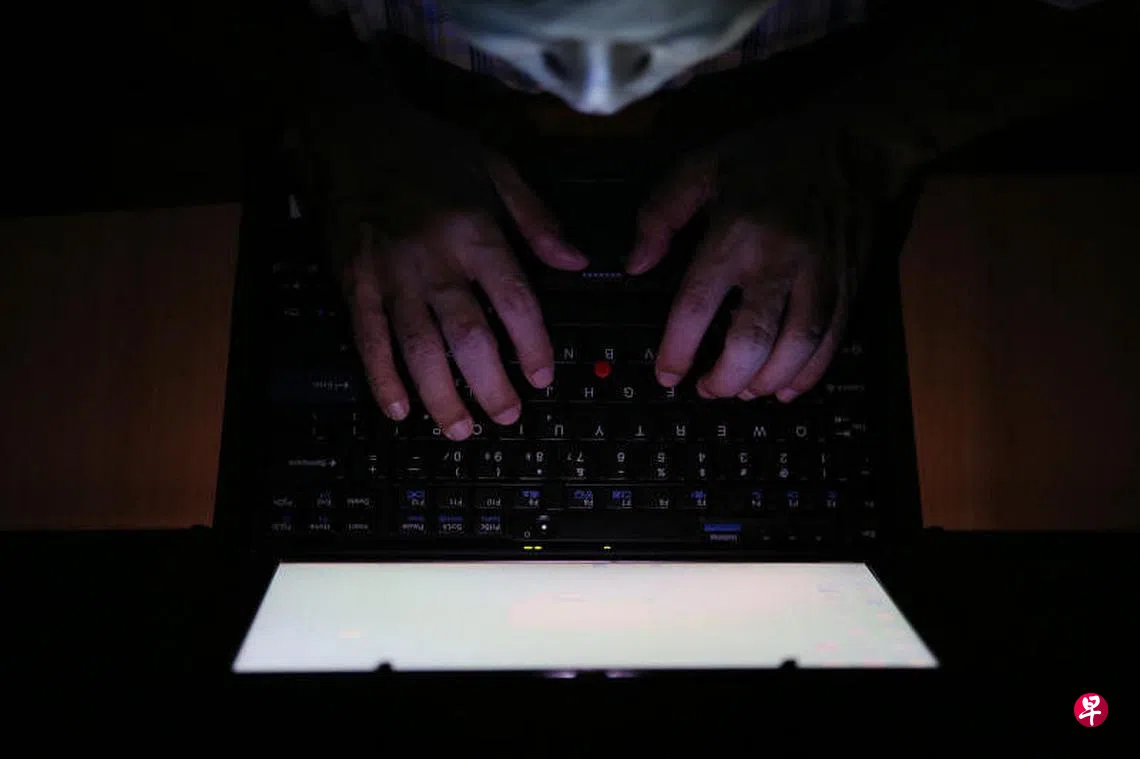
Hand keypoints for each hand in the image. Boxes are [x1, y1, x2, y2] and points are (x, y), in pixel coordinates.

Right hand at [296, 100, 587, 438]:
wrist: (350, 131)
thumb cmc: (428, 149)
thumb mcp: (494, 167)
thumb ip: (536, 219)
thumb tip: (577, 262)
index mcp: (474, 230)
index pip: (512, 299)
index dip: (531, 343)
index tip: (543, 375)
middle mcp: (433, 258)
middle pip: (467, 335)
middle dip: (490, 384)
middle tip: (507, 416)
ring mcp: (389, 274)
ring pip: (418, 347)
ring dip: (440, 394)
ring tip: (460, 428)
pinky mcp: (353, 282)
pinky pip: (368, 339)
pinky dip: (382, 378)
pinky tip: (398, 409)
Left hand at [628, 115, 895, 401]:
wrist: (853, 145)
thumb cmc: (769, 156)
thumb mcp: (702, 166)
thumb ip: (660, 214)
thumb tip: (635, 265)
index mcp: (735, 233)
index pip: (698, 304)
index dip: (678, 349)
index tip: (667, 375)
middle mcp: (778, 260)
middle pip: (751, 338)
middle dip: (726, 377)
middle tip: (708, 390)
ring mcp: (819, 275)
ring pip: (797, 346)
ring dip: (768, 381)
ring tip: (745, 393)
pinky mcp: (848, 284)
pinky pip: (832, 340)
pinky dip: (810, 372)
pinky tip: (788, 388)